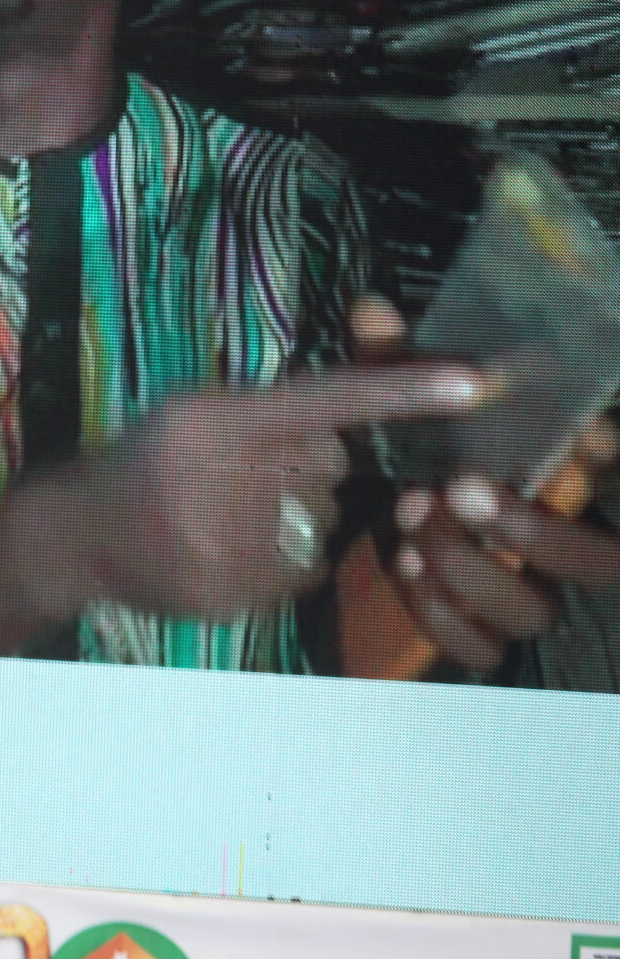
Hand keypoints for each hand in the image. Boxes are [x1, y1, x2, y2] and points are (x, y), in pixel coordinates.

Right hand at [64, 356, 483, 622]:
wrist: (76, 540)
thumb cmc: (140, 463)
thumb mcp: (190, 414)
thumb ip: (264, 408)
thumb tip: (354, 407)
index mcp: (215, 426)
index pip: (325, 401)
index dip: (399, 391)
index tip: (470, 383)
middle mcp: (231, 485)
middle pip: (326, 464)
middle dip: (302, 462)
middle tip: (238, 471)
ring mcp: (235, 548)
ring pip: (319, 518)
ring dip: (291, 513)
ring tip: (223, 515)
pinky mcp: (239, 595)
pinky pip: (303, 566)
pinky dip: (280, 557)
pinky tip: (228, 550)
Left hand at [353, 299, 619, 670]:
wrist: (362, 521)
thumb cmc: (417, 450)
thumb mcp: (410, 403)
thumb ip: (398, 360)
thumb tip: (369, 308)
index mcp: (580, 484)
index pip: (608, 479)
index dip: (598, 462)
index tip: (575, 438)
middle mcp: (578, 544)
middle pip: (602, 565)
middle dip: (531, 530)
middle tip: (457, 488)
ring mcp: (533, 591)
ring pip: (536, 611)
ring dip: (472, 570)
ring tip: (411, 520)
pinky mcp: (485, 632)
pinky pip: (484, 650)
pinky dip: (442, 618)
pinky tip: (403, 568)